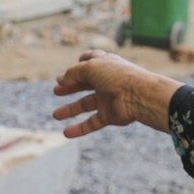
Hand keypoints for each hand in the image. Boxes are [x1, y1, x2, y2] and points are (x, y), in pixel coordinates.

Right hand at [51, 49, 180, 136]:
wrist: (138, 95)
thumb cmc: (116, 75)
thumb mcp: (90, 68)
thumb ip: (72, 73)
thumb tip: (60, 79)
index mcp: (105, 65)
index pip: (92, 60)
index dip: (82, 62)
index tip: (74, 65)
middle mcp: (106, 81)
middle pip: (85, 84)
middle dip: (70, 87)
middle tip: (56, 91)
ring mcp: (108, 99)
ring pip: (86, 105)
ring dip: (71, 110)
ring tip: (56, 115)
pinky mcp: (110, 115)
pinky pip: (93, 122)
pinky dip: (80, 128)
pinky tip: (67, 133)